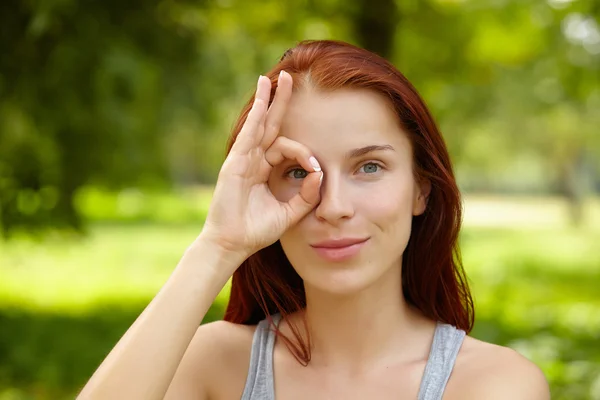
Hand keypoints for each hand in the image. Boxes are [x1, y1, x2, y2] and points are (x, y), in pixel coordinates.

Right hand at [200, 71, 322, 262]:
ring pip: (259, 123)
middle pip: (271, 124)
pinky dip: (257, 114)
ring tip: (279, 78)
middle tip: (291, 78)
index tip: (316, 169)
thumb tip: (320, 173)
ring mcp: (243, 159)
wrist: (234, 243)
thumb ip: (306, 194)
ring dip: (269, 100)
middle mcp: (254, 160)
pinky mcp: (235, 162)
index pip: (286, 147)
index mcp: (264, 170)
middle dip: (281, 101)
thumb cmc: (257, 230)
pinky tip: (264, 96)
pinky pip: (249, 134)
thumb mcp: (290, 212)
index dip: (305, 154)